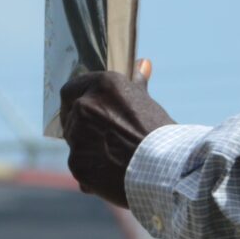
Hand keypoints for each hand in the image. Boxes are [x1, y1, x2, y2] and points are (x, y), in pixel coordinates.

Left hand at [59, 59, 174, 210]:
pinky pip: (80, 166)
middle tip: (105, 136)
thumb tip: (142, 64)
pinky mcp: (77, 164)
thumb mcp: (149, 103)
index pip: (73, 87)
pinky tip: (114, 174)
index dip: (78, 99)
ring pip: (75, 142)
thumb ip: (135, 85)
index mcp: (102, 86)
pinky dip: (92, 171)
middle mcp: (84, 106)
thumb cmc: (162, 134)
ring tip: (117, 159)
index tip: (87, 110)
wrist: (168, 168)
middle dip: (84, 126)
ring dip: (89, 149)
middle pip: (71, 116)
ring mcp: (77, 137)